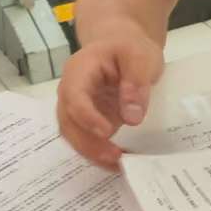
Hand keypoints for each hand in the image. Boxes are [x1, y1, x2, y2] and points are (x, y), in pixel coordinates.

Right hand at [56, 31, 164, 169]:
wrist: (122, 45)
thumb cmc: (130, 47)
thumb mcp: (141, 56)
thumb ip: (136, 82)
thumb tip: (132, 117)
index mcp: (80, 70)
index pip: (75, 95)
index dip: (87, 116)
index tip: (107, 132)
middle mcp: (71, 91)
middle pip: (69, 121)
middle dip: (88, 143)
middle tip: (115, 158)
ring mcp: (77, 107)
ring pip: (74, 134)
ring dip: (92, 152)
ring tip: (117, 165)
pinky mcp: (87, 119)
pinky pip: (86, 138)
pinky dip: (98, 152)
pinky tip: (117, 162)